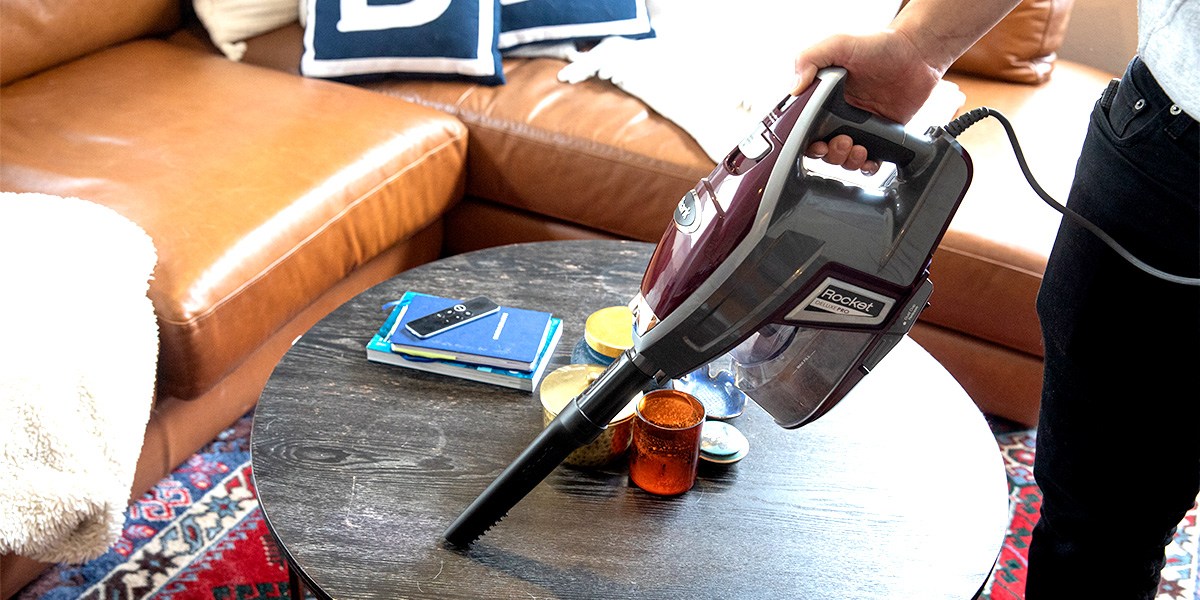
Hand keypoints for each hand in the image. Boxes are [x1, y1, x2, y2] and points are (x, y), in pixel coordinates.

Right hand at [793, 29, 943, 174]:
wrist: (918, 53)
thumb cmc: (880, 45)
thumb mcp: (838, 44)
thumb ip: (810, 59)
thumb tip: (794, 89)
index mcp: (823, 98)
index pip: (803, 127)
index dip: (804, 141)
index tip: (815, 142)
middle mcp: (838, 114)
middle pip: (822, 148)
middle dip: (828, 153)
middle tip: (842, 141)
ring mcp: (860, 126)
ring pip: (843, 158)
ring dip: (846, 160)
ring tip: (856, 147)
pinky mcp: (881, 134)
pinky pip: (869, 160)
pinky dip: (866, 166)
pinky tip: (868, 158)